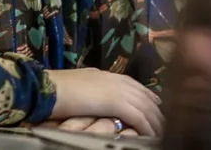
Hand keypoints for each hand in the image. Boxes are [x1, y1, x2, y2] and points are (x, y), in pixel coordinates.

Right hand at [48, 68, 163, 136]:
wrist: (47, 89)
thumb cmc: (55, 89)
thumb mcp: (76, 85)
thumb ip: (90, 89)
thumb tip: (95, 97)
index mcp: (103, 75)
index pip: (131, 84)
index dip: (145, 94)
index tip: (155, 104)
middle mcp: (113, 79)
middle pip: (142, 94)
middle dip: (155, 109)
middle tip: (163, 122)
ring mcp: (116, 89)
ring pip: (145, 106)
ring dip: (155, 121)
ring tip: (161, 133)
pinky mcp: (116, 102)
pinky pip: (139, 117)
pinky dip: (147, 127)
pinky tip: (151, 135)